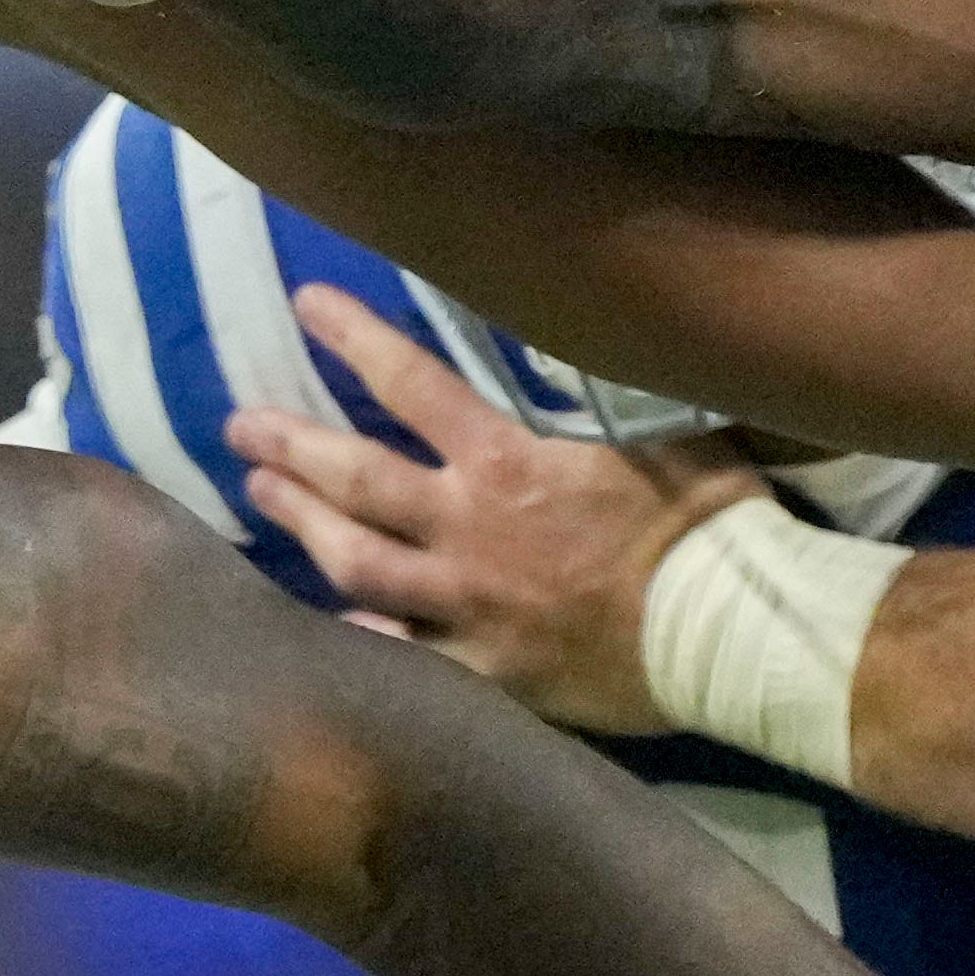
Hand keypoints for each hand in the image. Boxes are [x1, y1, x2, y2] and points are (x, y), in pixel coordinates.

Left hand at [231, 286, 750, 728]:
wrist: (733, 631)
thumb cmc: (709, 522)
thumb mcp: (657, 428)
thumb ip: (593, 397)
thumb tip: (572, 346)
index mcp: (507, 462)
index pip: (410, 383)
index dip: (353, 338)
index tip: (307, 303)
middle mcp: (468, 530)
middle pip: (355, 479)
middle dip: (291, 447)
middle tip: (241, 428)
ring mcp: (468, 607)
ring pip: (357, 565)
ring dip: (302, 527)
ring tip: (260, 500)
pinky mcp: (487, 672)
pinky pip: (404, 657)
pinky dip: (360, 640)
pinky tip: (324, 624)